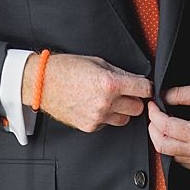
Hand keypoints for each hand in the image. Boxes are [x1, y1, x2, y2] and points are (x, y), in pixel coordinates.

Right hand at [23, 53, 151, 132]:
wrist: (42, 83)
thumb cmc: (68, 68)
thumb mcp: (99, 63)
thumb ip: (121, 73)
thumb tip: (137, 81)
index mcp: (110, 83)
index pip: (144, 90)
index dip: (147, 87)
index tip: (145, 87)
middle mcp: (105, 103)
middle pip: (138, 108)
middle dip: (135, 100)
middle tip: (126, 92)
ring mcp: (97, 117)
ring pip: (125, 119)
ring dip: (122, 110)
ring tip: (110, 99)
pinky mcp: (89, 127)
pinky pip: (108, 124)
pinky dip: (107, 117)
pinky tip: (96, 105)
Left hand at [146, 83, 189, 173]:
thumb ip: (180, 93)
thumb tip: (161, 97)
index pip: (166, 127)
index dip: (154, 115)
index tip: (152, 105)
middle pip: (162, 145)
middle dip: (153, 128)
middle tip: (154, 114)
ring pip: (168, 153)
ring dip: (163, 137)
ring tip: (167, 121)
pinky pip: (178, 158)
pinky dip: (174, 145)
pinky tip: (178, 133)